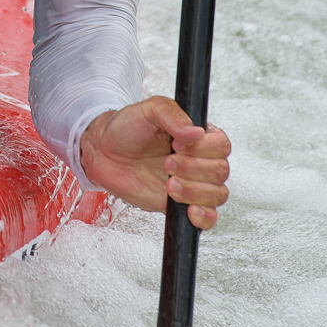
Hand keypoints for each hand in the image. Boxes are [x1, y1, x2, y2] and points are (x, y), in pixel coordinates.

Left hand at [78, 97, 230, 226]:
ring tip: (169, 184)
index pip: (221, 144)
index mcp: (199, 135)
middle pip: (219, 170)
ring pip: (217, 194)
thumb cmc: (127, 128)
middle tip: (167, 164)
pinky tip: (191, 210)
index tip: (177, 145)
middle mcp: (200, 159)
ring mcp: (193, 183)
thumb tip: (196, 132)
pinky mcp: (183, 204)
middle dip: (193, 169)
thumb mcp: (149, 110)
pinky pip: (208, 217)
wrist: (105, 152)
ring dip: (194, 192)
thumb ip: (173, 115)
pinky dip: (204, 217)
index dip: (202, 148)